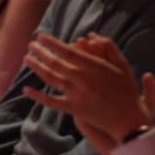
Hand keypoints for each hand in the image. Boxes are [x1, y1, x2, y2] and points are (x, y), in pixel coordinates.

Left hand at [23, 32, 154, 154]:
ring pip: (51, 78)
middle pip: (55, 62)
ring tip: (27, 59)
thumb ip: (109, 48)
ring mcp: (76, 94)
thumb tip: (91, 35)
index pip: (67, 51)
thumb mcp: (123, 65)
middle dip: (41, 52)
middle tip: (31, 45)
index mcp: (93, 66)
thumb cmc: (127, 91)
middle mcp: (82, 78)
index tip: (41, 36)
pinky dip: (38, 96)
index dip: (52, 43)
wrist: (128, 119)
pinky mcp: (73, 109)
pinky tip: (26, 90)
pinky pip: (52, 102)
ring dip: (37, 67)